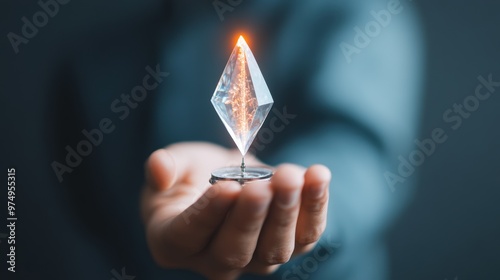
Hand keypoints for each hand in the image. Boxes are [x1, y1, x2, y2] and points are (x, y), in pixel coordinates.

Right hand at [141, 142, 330, 279]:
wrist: (231, 178)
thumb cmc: (196, 174)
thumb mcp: (175, 164)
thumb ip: (165, 166)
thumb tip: (158, 167)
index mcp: (175, 242)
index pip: (189, 234)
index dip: (208, 213)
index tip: (226, 187)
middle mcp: (214, 261)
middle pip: (234, 250)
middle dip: (252, 216)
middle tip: (263, 185)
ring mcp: (256, 259)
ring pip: (274, 249)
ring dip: (287, 211)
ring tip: (291, 176)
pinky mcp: (290, 245)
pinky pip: (307, 235)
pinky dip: (315, 206)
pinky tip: (317, 176)